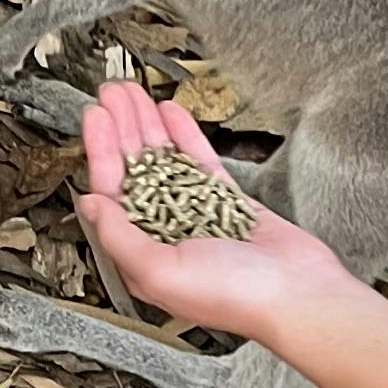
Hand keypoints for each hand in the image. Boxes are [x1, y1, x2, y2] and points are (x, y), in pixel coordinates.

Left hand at [76, 85, 355, 347]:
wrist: (298, 293)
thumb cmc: (234, 296)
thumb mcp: (160, 271)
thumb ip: (119, 236)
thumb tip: (89, 202)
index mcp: (143, 253)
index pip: (112, 192)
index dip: (101, 151)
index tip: (95, 116)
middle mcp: (166, 233)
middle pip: (134, 170)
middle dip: (121, 128)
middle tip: (112, 91)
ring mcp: (197, 214)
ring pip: (164, 160)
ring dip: (148, 124)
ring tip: (135, 92)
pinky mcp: (228, 202)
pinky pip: (199, 162)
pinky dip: (184, 135)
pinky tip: (172, 113)